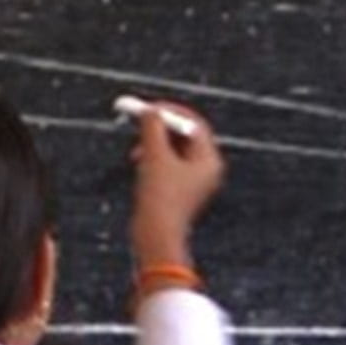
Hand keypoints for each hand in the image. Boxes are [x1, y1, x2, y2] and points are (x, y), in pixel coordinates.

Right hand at [129, 101, 223, 276]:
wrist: (155, 237)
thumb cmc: (160, 200)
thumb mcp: (155, 156)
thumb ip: (153, 128)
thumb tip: (150, 111)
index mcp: (209, 161)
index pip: (194, 125)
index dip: (171, 112)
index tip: (150, 107)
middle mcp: (204, 171)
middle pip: (184, 137)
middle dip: (160, 128)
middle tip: (140, 120)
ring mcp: (191, 183)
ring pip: (172, 151)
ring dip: (152, 145)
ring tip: (136, 151)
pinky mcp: (177, 193)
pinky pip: (165, 166)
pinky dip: (151, 160)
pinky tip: (138, 164)